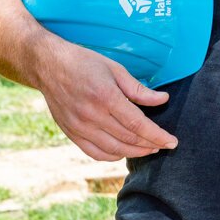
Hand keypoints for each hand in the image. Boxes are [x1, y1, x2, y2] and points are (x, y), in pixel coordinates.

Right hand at [33, 40, 176, 160]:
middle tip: (164, 146)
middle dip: (151, 145)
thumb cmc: (84, 63)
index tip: (172, 142)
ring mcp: (79, 127)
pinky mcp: (71, 132)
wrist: (48, 66)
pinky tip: (124, 152)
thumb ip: (139, 89)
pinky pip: (95, 152)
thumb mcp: (115, 69)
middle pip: (128, 139)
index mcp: (106, 97)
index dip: (157, 135)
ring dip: (135, 153)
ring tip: (149, 149)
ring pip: (113, 150)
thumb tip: (163, 100)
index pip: (138, 124)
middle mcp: (92, 115)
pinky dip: (112, 156)